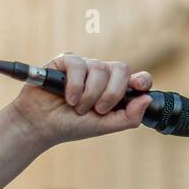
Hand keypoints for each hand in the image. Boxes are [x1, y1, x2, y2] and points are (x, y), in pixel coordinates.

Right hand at [11, 54, 151, 147]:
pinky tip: (68, 98)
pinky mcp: (65, 61)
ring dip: (89, 94)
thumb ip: (128, 117)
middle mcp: (102, 74)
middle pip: (121, 68)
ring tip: (77, 107)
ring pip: (99, 68)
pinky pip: (78, 65)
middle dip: (112, 92)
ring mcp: (84, 66)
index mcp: (114, 88)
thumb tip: (146, 99)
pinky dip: (75, 85)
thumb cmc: (72, 125)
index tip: (138, 87)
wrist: (41, 126)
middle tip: (99, 109)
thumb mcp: (104, 126)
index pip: (136, 77)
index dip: (141, 80)